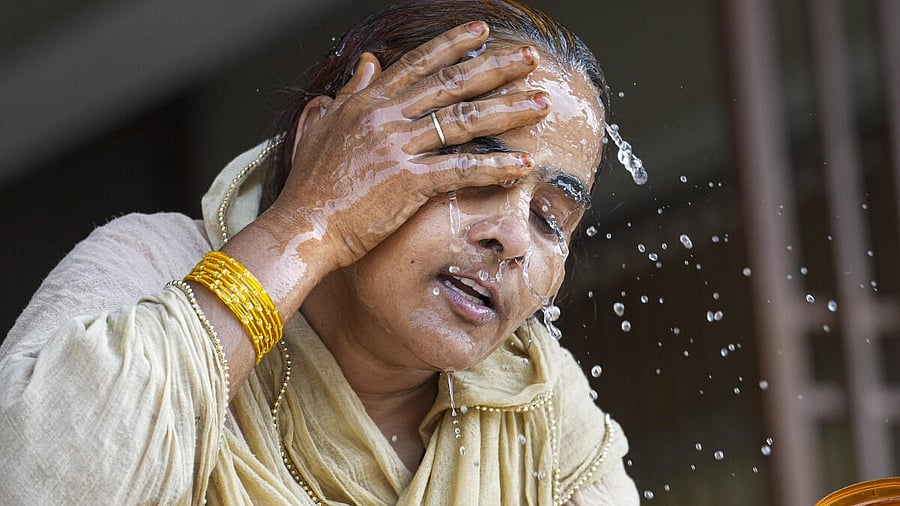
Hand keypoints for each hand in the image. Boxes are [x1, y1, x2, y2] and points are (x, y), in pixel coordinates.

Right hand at [267, 21, 550, 269]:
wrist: (302, 227)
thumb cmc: (309, 187)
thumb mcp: (320, 127)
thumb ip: (347, 93)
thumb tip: (366, 64)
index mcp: (367, 103)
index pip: (418, 64)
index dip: (452, 45)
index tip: (481, 32)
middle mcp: (385, 117)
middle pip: (451, 83)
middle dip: (496, 68)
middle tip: (529, 58)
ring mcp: (397, 147)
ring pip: (464, 120)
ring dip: (508, 109)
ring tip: (540, 104)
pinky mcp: (408, 180)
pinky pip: (462, 168)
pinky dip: (496, 166)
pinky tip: (523, 164)